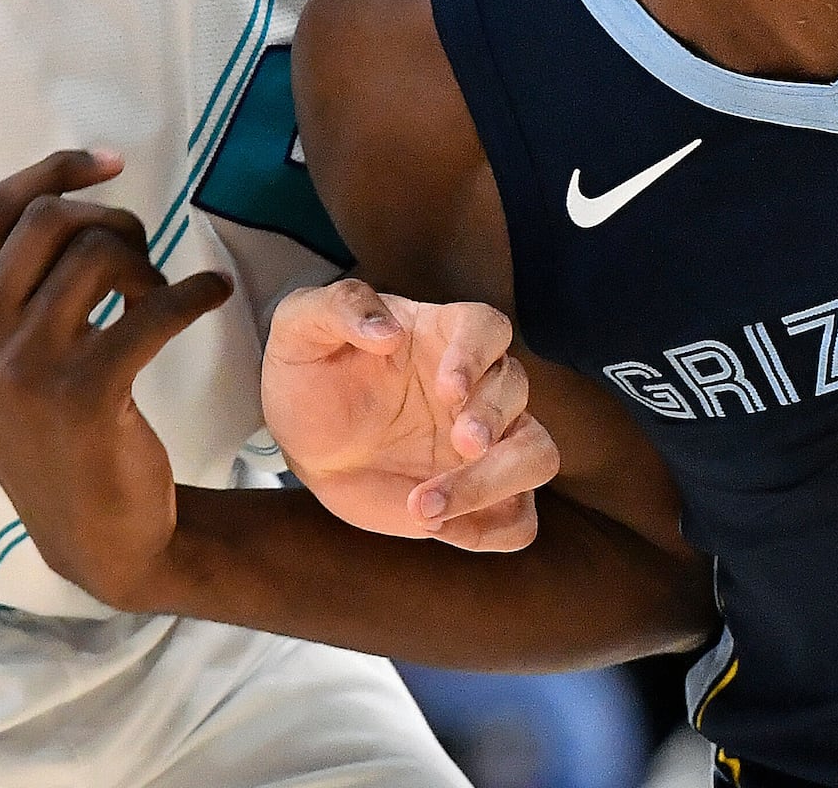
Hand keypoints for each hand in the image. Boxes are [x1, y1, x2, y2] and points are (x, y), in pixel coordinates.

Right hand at [0, 150, 236, 610]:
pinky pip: (154, 305)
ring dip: (146, 262)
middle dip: (109, 221)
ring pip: (99, 254)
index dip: (52, 171)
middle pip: (46, 220)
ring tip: (157, 297)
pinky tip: (212, 296)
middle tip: (141, 257)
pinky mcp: (83, 394)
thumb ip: (5, 288)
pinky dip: (196, 290)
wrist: (97, 536)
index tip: (111, 163)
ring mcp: (19, 371)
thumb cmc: (58, 433)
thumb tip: (62, 190)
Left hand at [261, 280, 556, 552]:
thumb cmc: (313, 375)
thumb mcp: (300, 328)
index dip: (477, 355)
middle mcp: (480, 387)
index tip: (447, 388)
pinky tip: (436, 526)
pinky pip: (519, 520)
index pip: (488, 329)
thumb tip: (387, 330)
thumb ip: (340, 308)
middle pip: (517, 392)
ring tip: (426, 506)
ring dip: (497, 481)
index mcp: (446, 334)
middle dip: (493, 420)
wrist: (310, 443)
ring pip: (537, 456)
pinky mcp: (481, 499)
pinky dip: (492, 529)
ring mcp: (490, 445)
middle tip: (459, 445)